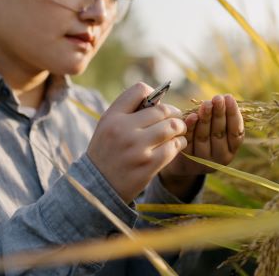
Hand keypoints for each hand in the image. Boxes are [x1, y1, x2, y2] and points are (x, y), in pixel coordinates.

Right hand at [87, 83, 187, 202]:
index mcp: (113, 117)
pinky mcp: (148, 165)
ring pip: (171, 127)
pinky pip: (174, 147)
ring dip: (180, 127)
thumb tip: (159, 98)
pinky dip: (179, 143)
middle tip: (176, 118)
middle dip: (173, 113)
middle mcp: (124, 130)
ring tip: (178, 130)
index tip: (157, 104)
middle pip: (162, 110)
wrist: (98, 186)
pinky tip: (176, 144)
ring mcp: (137, 148)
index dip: (154, 94)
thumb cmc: (107, 152)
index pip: (140, 90)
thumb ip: (128, 111)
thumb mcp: (108, 126)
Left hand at [159, 94, 243, 199]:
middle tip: (218, 98)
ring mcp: (202, 159)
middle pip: (219, 133)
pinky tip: (192, 116)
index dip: (233, 115)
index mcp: (231, 150)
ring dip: (205, 118)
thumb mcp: (220, 131)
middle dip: (219, 114)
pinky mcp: (186, 157)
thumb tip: (226, 99)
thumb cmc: (208, 137)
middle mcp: (218, 157)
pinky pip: (188, 141)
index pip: (235, 133)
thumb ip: (224, 119)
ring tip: (206, 103)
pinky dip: (190, 128)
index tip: (229, 98)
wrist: (187, 161)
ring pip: (204, 137)